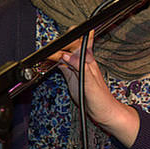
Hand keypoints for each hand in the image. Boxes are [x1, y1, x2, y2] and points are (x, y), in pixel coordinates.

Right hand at [48, 29, 138, 147]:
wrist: (101, 111)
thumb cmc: (101, 97)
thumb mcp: (89, 81)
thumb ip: (79, 66)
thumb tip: (66, 55)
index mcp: (88, 60)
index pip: (79, 43)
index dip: (71, 37)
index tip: (60, 37)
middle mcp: (82, 63)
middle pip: (69, 48)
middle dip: (60, 44)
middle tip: (50, 44)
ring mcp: (76, 69)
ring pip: (65, 56)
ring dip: (56, 52)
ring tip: (48, 49)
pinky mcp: (72, 77)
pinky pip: (63, 66)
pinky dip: (56, 63)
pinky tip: (51, 61)